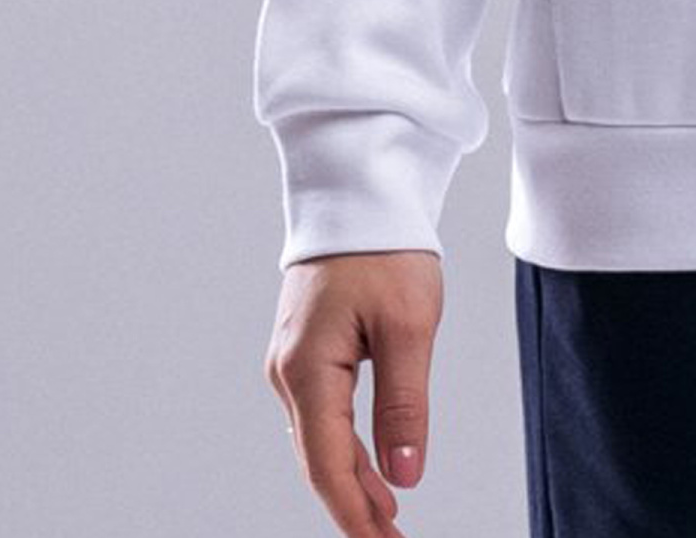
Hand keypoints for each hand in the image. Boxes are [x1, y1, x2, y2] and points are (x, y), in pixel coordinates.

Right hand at [264, 249, 443, 535]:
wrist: (359, 189)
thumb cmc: (385, 247)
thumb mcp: (408, 326)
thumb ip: (404, 404)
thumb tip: (403, 474)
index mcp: (306, 370)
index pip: (327, 466)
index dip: (356, 514)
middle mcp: (287, 372)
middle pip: (318, 459)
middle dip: (354, 505)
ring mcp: (291, 361)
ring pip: (319, 439)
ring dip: (351, 479)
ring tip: (388, 516)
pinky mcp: (304, 349)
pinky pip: (321, 414)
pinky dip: (345, 446)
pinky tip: (370, 465)